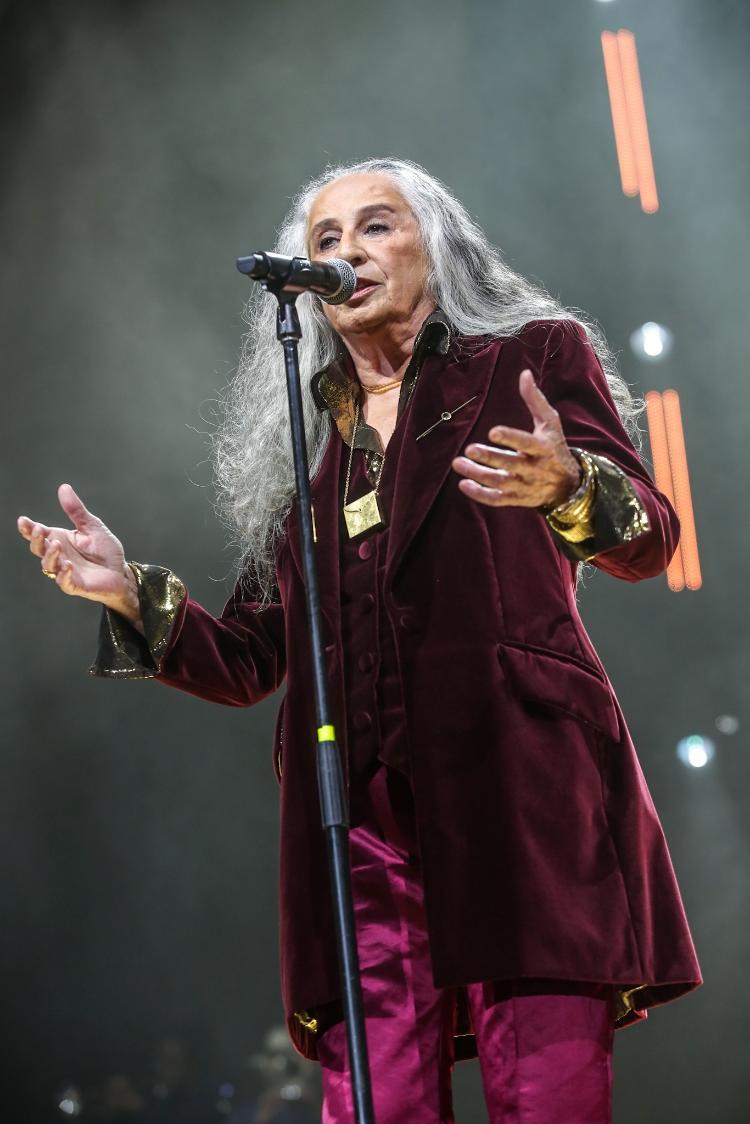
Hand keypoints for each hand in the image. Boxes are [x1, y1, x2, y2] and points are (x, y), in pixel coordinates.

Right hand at [17, 484, 141, 623]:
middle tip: (38, 530)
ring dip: (50, 555)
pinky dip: (64, 575)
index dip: (28, 528)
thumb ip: (76, 511)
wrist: (121, 571)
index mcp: (59, 539)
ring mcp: (65, 571)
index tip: (23, 521)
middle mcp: (58, 555)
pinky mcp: (76, 585)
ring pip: (48, 565)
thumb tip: (63, 488)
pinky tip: (68, 566)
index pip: (39, 534)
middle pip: (38, 549)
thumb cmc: (105, 550)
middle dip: (35, 540)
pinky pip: (65, 583)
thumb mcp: (92, 526)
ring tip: (57, 545)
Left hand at [451, 369, 581, 508]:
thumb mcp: (550, 423)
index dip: (510, 438)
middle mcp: (535, 469)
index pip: (526, 443)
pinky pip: (497, 499)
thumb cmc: (554, 447)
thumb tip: (524, 373)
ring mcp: (525, 486)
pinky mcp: (517, 499)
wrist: (567, 485)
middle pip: (510, 464)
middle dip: (490, 458)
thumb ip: (535, 400)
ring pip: (500, 483)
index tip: (492, 431)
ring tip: (458, 463)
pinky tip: (464, 484)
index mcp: (543, 448)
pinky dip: (480, 494)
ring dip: (478, 474)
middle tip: (469, 449)